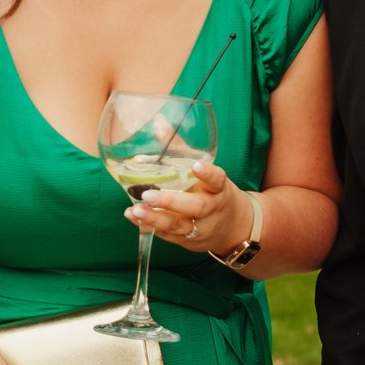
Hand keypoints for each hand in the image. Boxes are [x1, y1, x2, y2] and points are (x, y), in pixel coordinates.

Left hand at [127, 161, 246, 256]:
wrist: (232, 228)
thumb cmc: (213, 192)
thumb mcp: (205, 172)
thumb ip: (181, 149)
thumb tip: (157, 123)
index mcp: (220, 189)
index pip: (217, 180)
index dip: (208, 174)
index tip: (196, 165)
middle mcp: (212, 210)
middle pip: (196, 207)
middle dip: (172, 202)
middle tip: (149, 195)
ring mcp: (200, 228)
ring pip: (179, 226)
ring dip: (155, 218)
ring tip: (135, 210)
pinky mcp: (187, 241)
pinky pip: (167, 235)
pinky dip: (149, 226)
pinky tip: (133, 215)